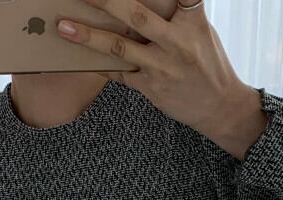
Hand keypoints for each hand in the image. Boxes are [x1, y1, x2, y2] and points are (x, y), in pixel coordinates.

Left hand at [55, 0, 267, 159]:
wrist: (218, 107)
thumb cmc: (208, 64)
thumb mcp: (200, 31)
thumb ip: (178, 13)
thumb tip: (141, 4)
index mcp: (192, 22)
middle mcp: (175, 43)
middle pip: (135, 15)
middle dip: (106, 1)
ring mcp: (160, 67)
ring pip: (119, 47)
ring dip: (88, 36)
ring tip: (63, 25)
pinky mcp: (150, 87)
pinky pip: (118, 74)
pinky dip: (97, 64)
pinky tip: (76, 58)